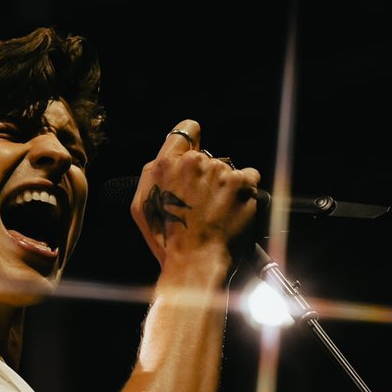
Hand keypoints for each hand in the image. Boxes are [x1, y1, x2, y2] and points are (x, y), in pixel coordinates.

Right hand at [129, 120, 262, 273]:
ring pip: (228, 170)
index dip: (192, 141)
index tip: (195, 154)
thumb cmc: (168, 240)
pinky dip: (245, 191)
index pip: (186, 130)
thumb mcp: (142, 205)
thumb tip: (169, 158)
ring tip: (216, 213)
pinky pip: (250, 177)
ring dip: (225, 187)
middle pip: (207, 157)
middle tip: (201, 204)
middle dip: (206, 176)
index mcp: (167, 164)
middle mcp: (194, 162)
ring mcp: (220, 171)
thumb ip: (154, 174)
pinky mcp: (242, 183)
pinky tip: (233, 210)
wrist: (196, 261)